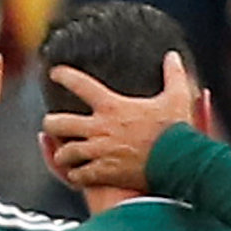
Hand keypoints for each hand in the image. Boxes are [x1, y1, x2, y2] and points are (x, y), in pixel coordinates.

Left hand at [44, 51, 200, 189]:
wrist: (179, 163)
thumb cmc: (177, 130)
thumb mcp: (178, 97)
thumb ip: (174, 75)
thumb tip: (172, 55)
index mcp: (112, 107)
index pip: (81, 85)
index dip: (64, 76)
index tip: (54, 73)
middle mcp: (100, 128)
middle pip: (60, 123)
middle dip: (52, 123)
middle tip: (51, 123)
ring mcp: (98, 152)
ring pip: (65, 153)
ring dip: (63, 153)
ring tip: (63, 154)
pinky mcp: (102, 173)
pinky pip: (78, 175)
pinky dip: (76, 175)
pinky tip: (77, 174)